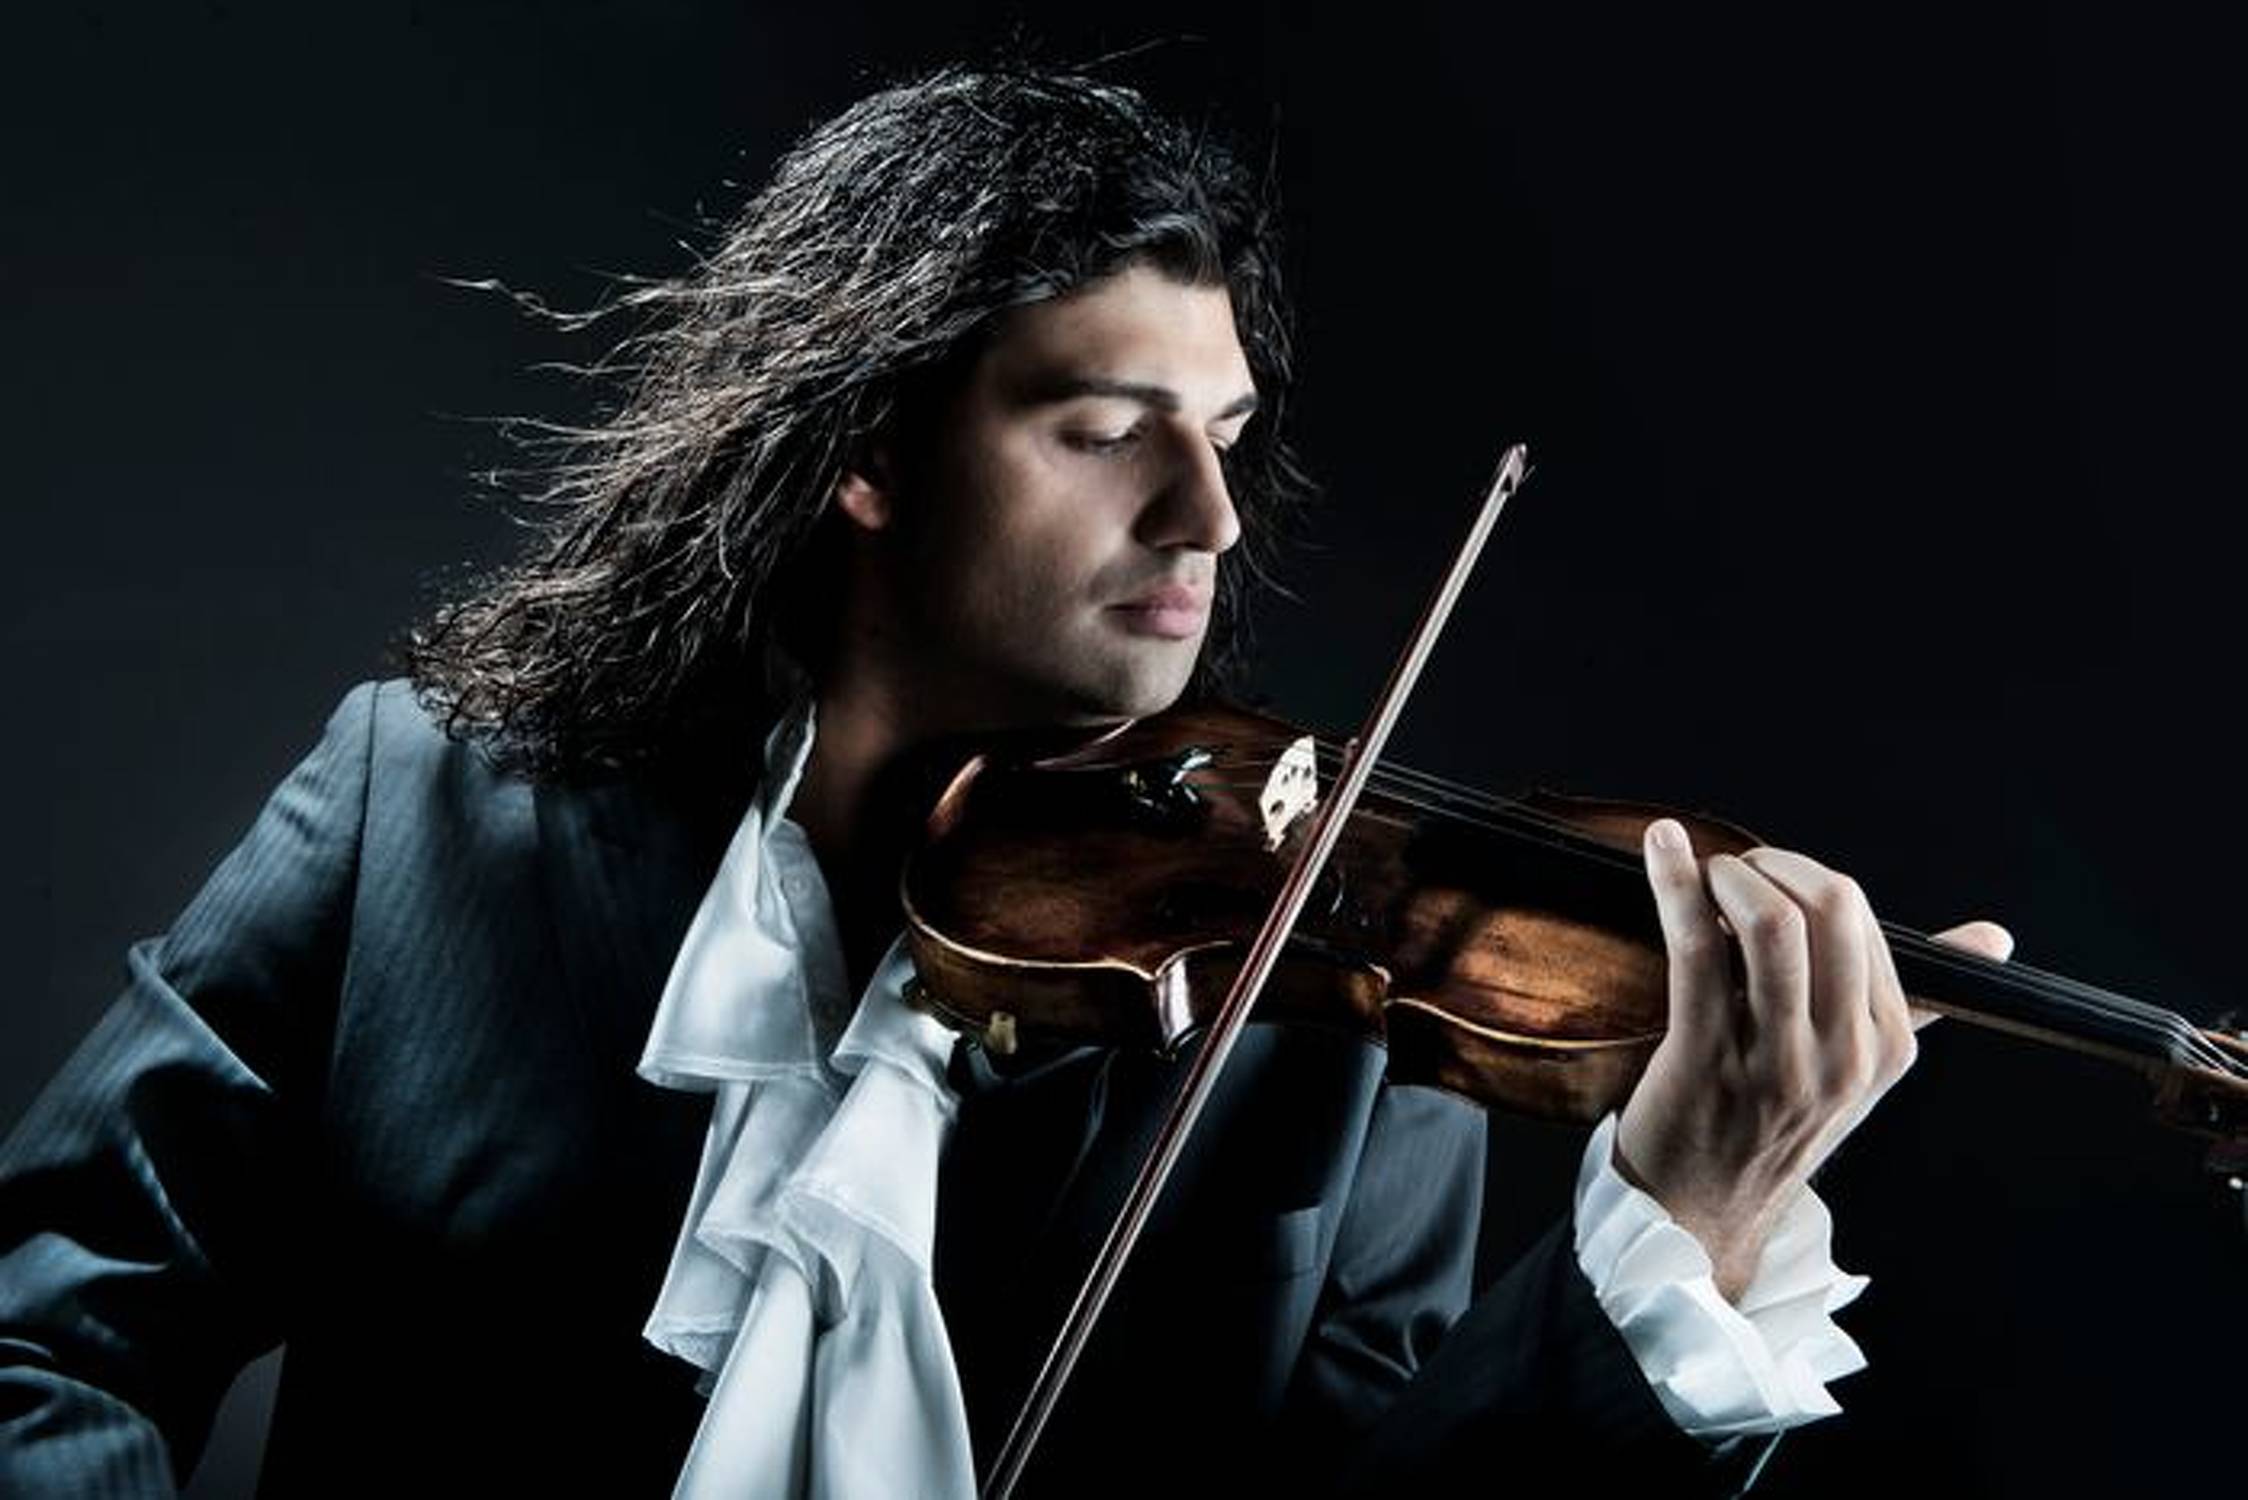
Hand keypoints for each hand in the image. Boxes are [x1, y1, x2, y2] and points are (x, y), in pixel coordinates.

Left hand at [1614, 817, 2012, 1299]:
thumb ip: (1917, 999)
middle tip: (1731, 872)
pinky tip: (1660, 850)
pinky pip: (1695, 949)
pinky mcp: (1704, 1060)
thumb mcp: (1859, 1071)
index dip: (1802, 879)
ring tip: (1699, 873)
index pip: (1860, 920)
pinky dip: (1674, 886)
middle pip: (1830, 908)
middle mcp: (1841, 1056)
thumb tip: (1996, 937)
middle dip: (1774, 865)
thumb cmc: (1774, 1123)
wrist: (1701, 1213)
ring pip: (1770, 925)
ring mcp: (1775, 1062)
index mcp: (1886, 1047)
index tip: (1763, 881)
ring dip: (1727, 875)